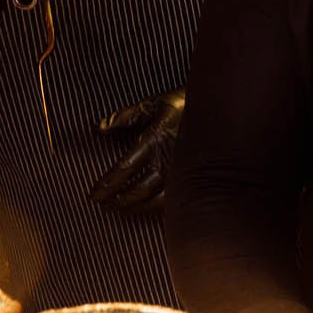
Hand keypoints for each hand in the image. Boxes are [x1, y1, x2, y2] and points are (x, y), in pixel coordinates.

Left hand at [88, 88, 185, 211]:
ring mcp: (181, 171)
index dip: (107, 184)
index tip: (94, 194)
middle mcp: (167, 160)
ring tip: (121, 209)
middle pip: (138, 190)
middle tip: (103, 204)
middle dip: (118, 200)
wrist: (218, 109)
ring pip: (155, 199)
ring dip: (135, 207)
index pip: (124, 168)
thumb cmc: (182, 104)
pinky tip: (147, 208)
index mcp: (153, 141)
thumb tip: (99, 128)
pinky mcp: (192, 176)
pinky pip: (174, 199)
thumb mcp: (151, 104)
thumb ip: (124, 117)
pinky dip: (157, 207)